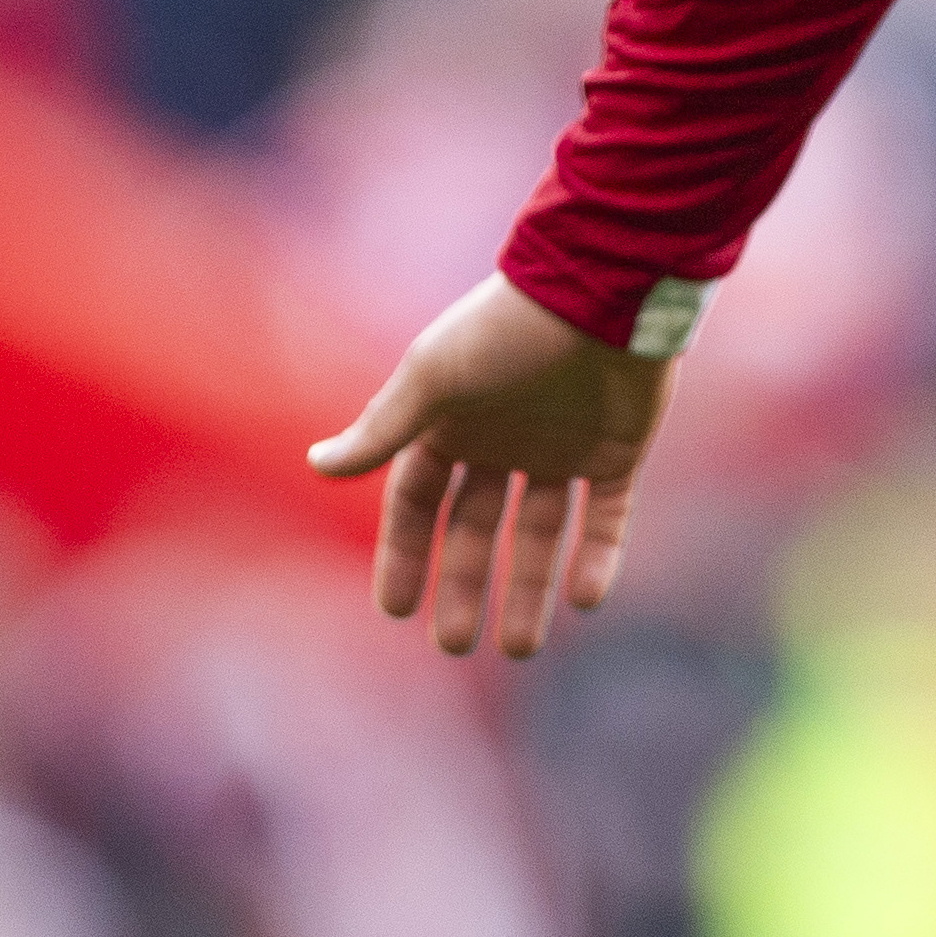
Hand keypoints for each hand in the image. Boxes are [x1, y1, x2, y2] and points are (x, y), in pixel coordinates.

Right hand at [306, 274, 676, 657]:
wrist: (601, 290)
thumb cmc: (507, 330)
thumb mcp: (434, 378)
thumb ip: (383, 428)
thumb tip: (317, 464)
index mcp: (454, 422)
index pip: (419, 501)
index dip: (404, 553)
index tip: (395, 609)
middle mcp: (504, 440)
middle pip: (475, 528)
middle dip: (462, 585)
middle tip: (453, 646)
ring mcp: (563, 448)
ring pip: (540, 533)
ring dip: (528, 587)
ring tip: (519, 646)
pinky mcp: (618, 451)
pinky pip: (608, 517)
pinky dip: (598, 557)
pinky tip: (587, 598)